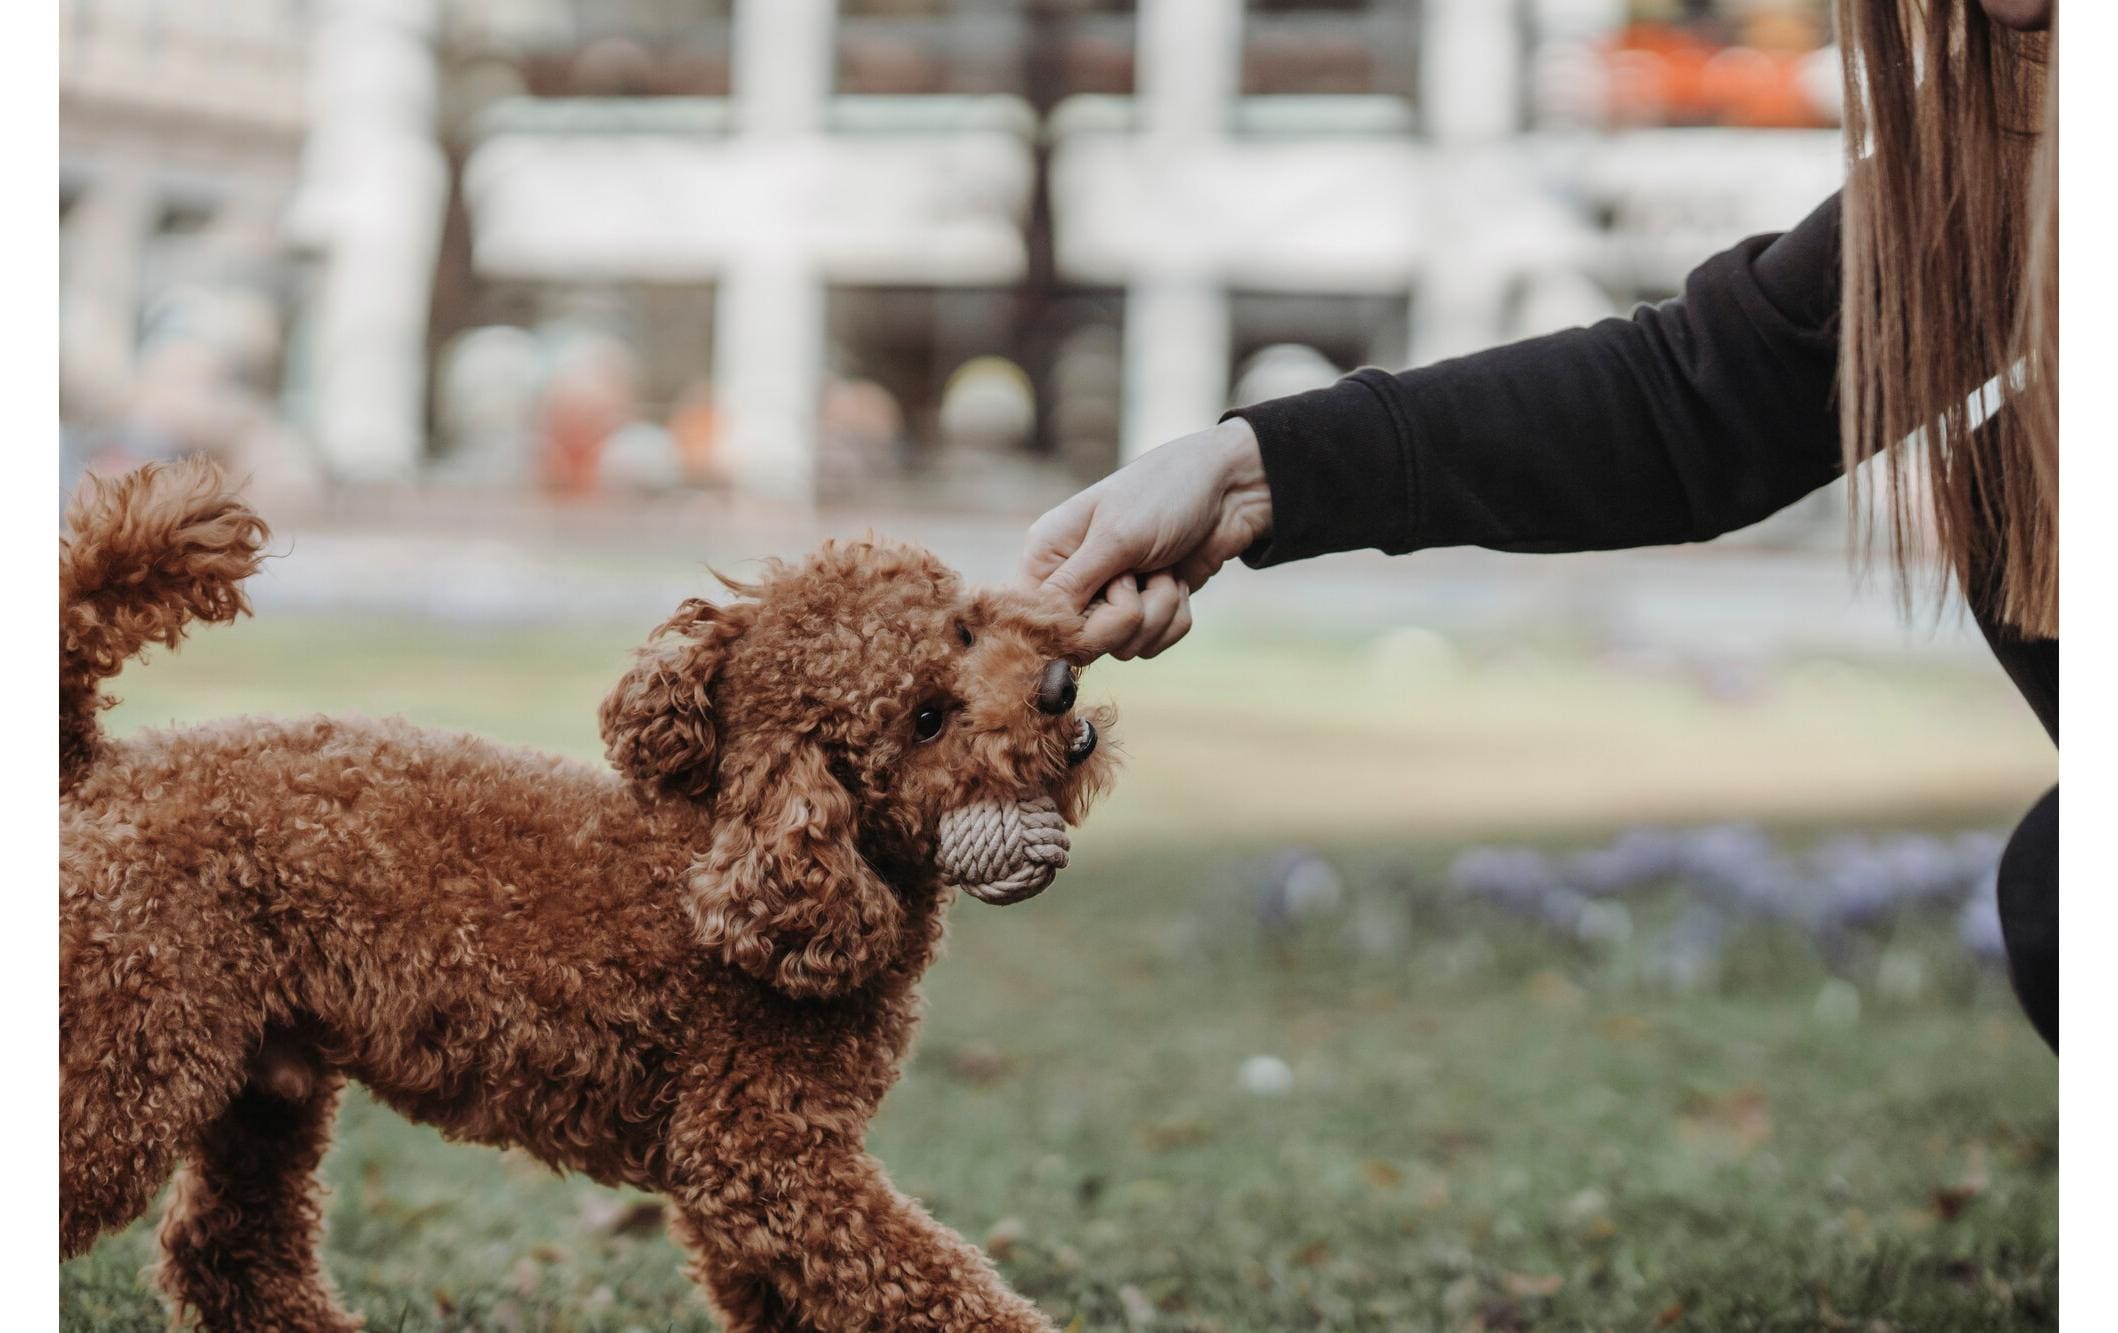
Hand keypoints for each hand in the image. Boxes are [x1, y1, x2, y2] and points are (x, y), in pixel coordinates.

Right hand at [1021, 417, 1271, 659]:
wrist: (1230, 489)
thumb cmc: (1165, 495)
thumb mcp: (1116, 536)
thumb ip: (1073, 583)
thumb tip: (1037, 622)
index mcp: (1048, 555)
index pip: (1040, 618)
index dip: (1075, 624)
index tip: (1113, 593)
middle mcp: (1073, 581)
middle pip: (1085, 643)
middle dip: (1129, 616)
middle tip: (1144, 575)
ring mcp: (1110, 599)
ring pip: (1124, 647)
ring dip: (1159, 611)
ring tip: (1166, 568)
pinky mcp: (1144, 611)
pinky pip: (1152, 645)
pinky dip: (1175, 617)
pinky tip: (1179, 580)